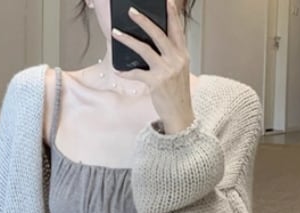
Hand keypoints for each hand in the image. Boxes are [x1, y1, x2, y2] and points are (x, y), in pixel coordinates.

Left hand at [112, 0, 193, 133]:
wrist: (180, 114)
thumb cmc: (177, 92)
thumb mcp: (179, 70)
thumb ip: (170, 55)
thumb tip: (150, 44)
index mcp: (182, 54)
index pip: (177, 29)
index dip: (172, 14)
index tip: (167, 1)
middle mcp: (176, 59)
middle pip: (158, 34)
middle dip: (143, 20)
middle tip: (131, 11)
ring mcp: (166, 71)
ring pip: (144, 49)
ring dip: (128, 40)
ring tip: (116, 33)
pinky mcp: (156, 82)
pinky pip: (137, 73)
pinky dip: (126, 72)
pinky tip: (118, 70)